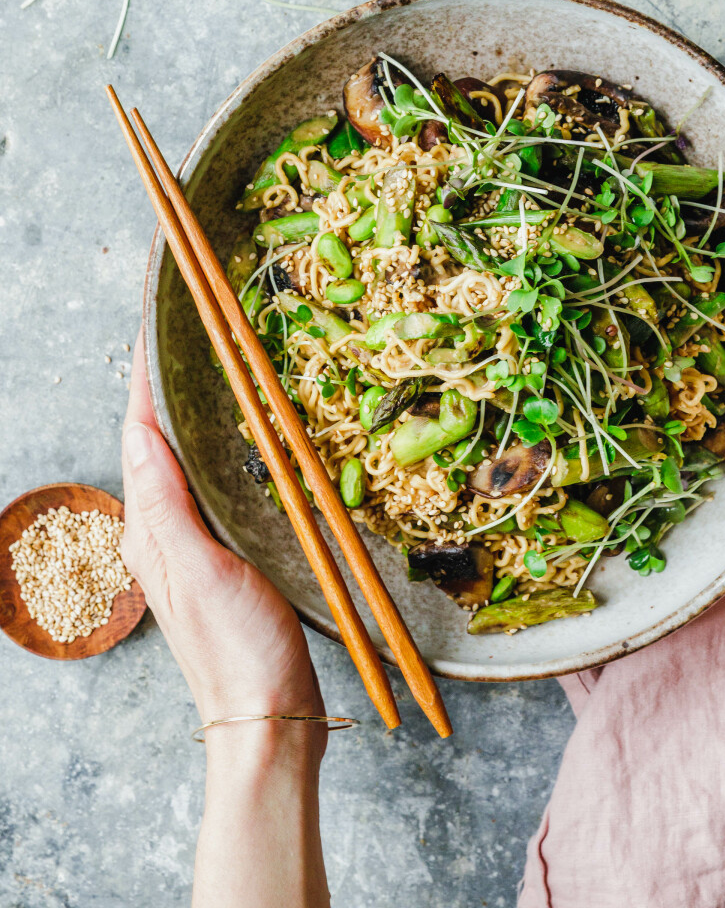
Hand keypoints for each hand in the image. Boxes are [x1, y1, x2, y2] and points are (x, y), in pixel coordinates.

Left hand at [121, 334, 322, 725]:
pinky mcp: (231, 553)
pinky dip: (226, 446)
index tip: (160, 324)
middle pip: (161, 440)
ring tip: (221, 364)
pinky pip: (218, 483)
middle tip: (196, 329)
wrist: (269, 715)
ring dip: (197, 410)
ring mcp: (197, 542)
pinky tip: (251, 435)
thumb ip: (168, 505)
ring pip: (190, 459)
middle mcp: (166, 530)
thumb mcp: (202, 572)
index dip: (148, 378)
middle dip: (170, 383)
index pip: (141, 435)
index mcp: (151, 529)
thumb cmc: (237, 649)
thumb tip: (140, 433)